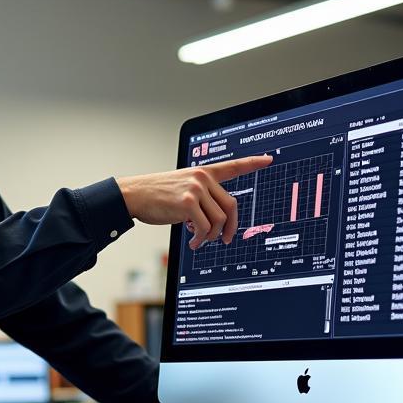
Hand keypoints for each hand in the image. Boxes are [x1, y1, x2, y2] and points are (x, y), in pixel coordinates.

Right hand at [116, 155, 272, 248]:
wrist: (134, 194)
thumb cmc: (155, 194)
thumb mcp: (181, 188)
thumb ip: (200, 200)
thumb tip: (211, 226)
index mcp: (202, 172)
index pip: (232, 166)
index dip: (252, 163)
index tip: (268, 159)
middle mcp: (202, 178)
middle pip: (231, 205)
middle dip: (230, 227)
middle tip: (225, 239)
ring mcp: (196, 189)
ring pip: (219, 220)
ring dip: (211, 236)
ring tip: (199, 241)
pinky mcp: (187, 203)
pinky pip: (205, 227)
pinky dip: (201, 239)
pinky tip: (193, 242)